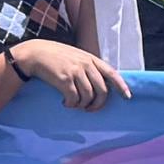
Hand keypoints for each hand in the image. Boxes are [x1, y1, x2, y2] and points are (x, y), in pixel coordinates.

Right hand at [7, 38, 128, 108]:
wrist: (36, 54)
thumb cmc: (56, 57)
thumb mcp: (76, 57)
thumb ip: (88, 66)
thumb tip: (100, 84)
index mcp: (91, 59)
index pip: (112, 73)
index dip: (121, 86)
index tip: (127, 97)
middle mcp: (86, 64)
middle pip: (102, 90)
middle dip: (98, 104)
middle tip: (89, 109)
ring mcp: (76, 72)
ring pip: (88, 97)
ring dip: (82, 105)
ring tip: (74, 104)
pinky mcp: (64, 79)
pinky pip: (74, 99)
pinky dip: (71, 104)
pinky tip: (65, 103)